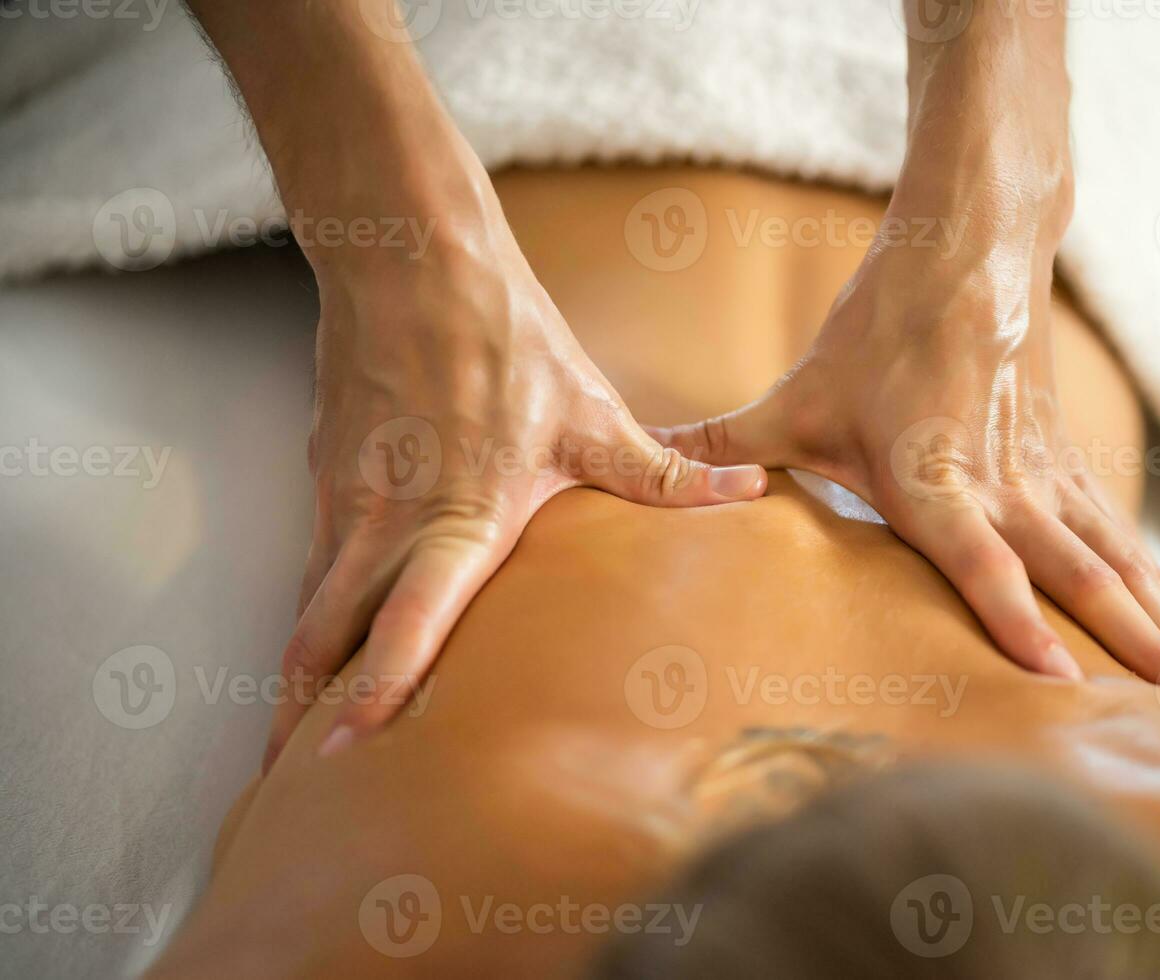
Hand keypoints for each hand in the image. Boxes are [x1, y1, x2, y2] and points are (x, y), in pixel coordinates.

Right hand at [262, 194, 767, 770]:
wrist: (412, 260)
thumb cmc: (507, 338)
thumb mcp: (592, 411)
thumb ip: (663, 471)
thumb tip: (753, 491)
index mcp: (460, 513)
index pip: (410, 613)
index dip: (380, 682)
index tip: (351, 747)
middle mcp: (387, 517)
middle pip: (324, 635)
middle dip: (306, 714)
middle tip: (298, 783)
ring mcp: (343, 499)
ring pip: (307, 608)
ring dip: (297, 676)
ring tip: (292, 744)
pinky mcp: (323, 476)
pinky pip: (309, 567)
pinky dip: (307, 619)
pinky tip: (316, 652)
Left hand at [650, 245, 1159, 690]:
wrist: (967, 252)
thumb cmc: (876, 333)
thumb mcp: (797, 395)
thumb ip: (724, 446)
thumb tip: (641, 468)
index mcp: (933, 470)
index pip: (977, 554)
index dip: (1012, 613)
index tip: (1054, 675)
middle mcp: (1002, 480)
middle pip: (1074, 567)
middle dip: (1128, 639)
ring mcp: (1044, 473)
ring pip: (1115, 557)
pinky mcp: (1067, 465)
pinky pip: (1122, 537)